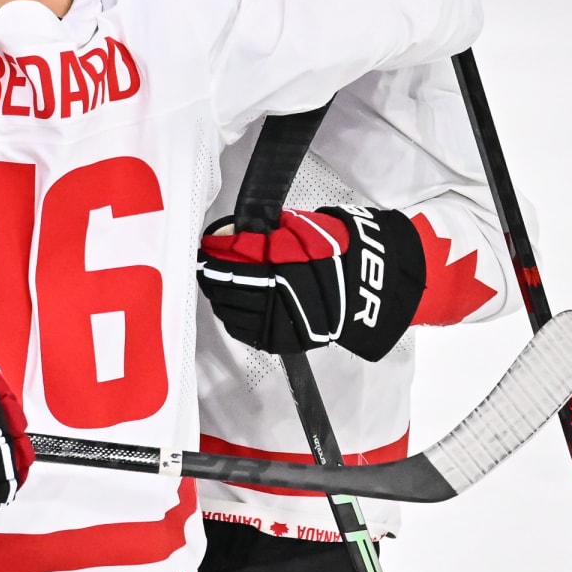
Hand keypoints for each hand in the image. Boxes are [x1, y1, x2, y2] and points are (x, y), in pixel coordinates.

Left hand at [197, 206, 424, 361]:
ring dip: (220, 299)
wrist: (368, 286)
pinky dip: (233, 318)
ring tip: (218, 286)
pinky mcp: (282, 341)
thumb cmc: (333, 251)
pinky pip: (245, 331)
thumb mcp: (298, 231)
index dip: (212, 260)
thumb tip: (229, 233)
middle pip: (226, 293)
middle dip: (213, 279)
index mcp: (278, 272)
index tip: (203, 252)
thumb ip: (264, 234)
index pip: (230, 269)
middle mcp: (275, 302)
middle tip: (207, 269)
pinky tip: (232, 305)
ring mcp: (279, 325)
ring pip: (231, 314)